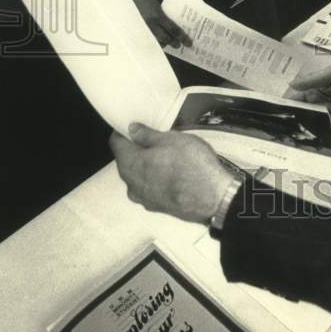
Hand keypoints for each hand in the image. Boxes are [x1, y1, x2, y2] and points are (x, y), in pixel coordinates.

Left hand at [110, 123, 235, 222]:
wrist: (213, 198)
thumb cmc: (192, 166)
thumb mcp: (171, 140)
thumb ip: (147, 135)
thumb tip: (132, 129)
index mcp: (131, 164)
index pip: (116, 144)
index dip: (123, 131)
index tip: (132, 124)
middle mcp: (132, 184)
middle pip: (126, 161)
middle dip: (136, 148)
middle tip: (153, 136)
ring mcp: (144, 198)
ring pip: (139, 176)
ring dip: (147, 164)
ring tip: (167, 154)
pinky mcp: (158, 207)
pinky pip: (150, 187)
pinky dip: (156, 178)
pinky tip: (172, 172)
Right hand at [122, 0, 190, 48]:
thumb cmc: (148, 0)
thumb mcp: (159, 6)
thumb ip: (166, 15)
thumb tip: (175, 26)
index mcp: (158, 16)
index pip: (173, 29)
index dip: (182, 37)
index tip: (189, 42)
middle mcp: (151, 24)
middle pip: (165, 38)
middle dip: (173, 43)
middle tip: (179, 45)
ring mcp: (144, 29)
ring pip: (156, 41)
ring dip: (164, 43)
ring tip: (168, 43)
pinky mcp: (139, 30)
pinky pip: (149, 39)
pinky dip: (155, 41)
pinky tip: (158, 41)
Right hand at [285, 62, 330, 127]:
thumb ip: (311, 80)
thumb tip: (291, 84)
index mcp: (315, 90)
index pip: (297, 98)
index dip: (288, 102)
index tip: (281, 106)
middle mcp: (320, 103)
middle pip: (304, 112)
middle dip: (299, 114)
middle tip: (298, 112)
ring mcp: (330, 114)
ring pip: (316, 121)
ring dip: (319, 116)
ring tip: (324, 109)